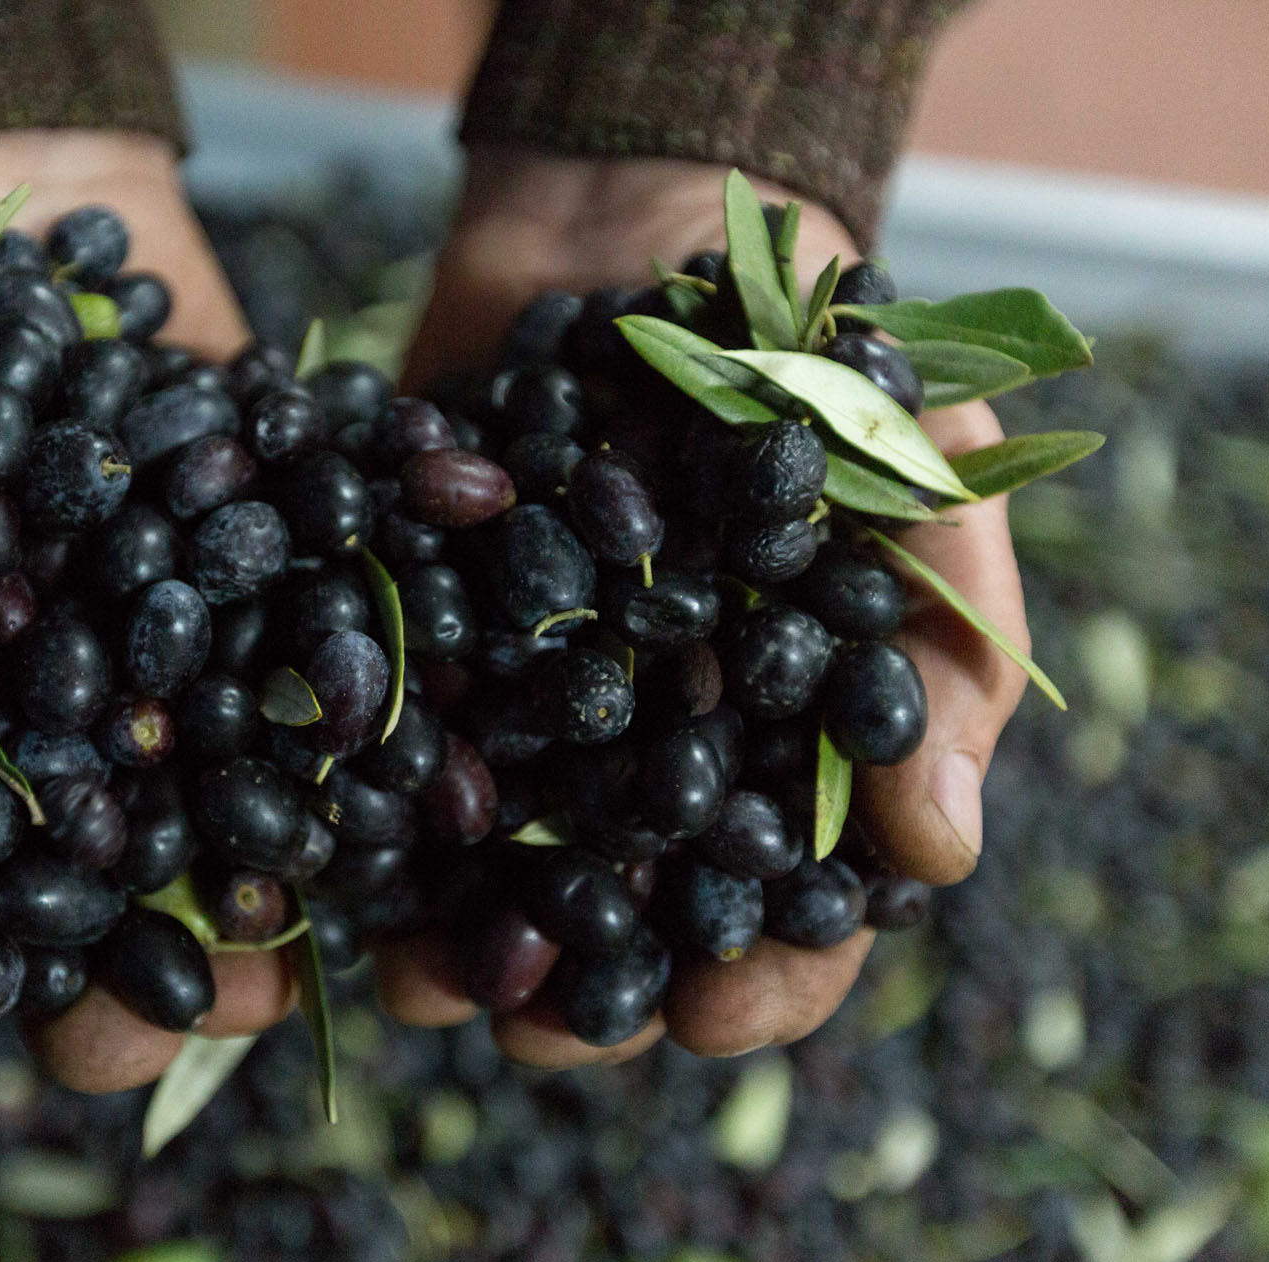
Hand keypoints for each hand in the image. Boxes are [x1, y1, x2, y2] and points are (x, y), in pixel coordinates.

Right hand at [0, 129, 297, 1089]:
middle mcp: (40, 733)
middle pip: (65, 907)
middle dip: (98, 987)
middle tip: (132, 1037)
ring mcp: (160, 669)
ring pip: (205, 826)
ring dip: (242, 904)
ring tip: (280, 959)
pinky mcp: (266, 587)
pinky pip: (311, 676)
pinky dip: (349, 734)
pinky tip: (384, 795)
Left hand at [380, 148, 1030, 1065]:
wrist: (638, 223)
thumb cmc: (805, 352)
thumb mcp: (906, 481)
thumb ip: (936, 652)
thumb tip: (941, 859)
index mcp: (783, 745)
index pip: (793, 908)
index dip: (765, 979)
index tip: (714, 1015)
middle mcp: (651, 752)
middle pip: (627, 921)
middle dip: (586, 996)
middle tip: (535, 1033)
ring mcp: (530, 708)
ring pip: (494, 869)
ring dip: (456, 941)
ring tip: (416, 977)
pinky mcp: (424, 647)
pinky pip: (388, 750)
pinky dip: (359, 809)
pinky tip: (327, 856)